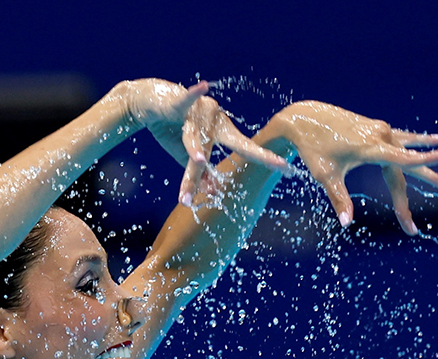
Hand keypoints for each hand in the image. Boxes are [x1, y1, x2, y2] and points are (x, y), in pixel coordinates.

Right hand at [122, 79, 293, 206]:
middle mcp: (216, 121)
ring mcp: (200, 111)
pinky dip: (193, 94)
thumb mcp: (188, 155)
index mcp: (222, 133)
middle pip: (235, 145)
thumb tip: (213, 193)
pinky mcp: (179, 103)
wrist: (149, 103)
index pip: (246, 150)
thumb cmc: (172, 128)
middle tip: (281, 165)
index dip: (264, 160)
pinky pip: (186, 101)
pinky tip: (202, 86)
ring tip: (199, 163)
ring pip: (196, 141)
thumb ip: (201, 174)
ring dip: (193, 155)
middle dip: (258, 155)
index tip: (287, 170)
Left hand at [273, 101, 437, 233]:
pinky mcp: (375, 128)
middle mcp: (381, 135)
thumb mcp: (325, 176)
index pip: (406, 159)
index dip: (428, 161)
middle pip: (409, 163)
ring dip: (427, 161)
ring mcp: (380, 129)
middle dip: (429, 179)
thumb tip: (346, 225)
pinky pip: (402, 138)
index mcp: (372, 147)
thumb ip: (339, 199)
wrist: (305, 119)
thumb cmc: (313, 150)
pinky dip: (417, 142)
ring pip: (407, 151)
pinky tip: (434, 139)